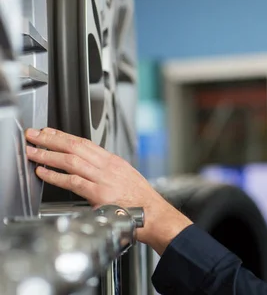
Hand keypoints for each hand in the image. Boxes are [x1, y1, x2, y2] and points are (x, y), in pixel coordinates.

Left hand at [25, 127, 192, 254]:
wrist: (153, 214)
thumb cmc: (141, 201)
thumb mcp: (126, 178)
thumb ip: (107, 173)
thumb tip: (89, 171)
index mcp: (114, 162)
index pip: (85, 143)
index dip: (64, 136)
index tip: (49, 132)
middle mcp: (108, 166)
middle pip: (75, 146)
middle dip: (51, 139)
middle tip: (34, 135)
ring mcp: (104, 179)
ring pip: (72, 160)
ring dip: (49, 155)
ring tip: (33, 152)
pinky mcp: (100, 193)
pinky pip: (73, 181)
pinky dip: (56, 176)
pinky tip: (44, 173)